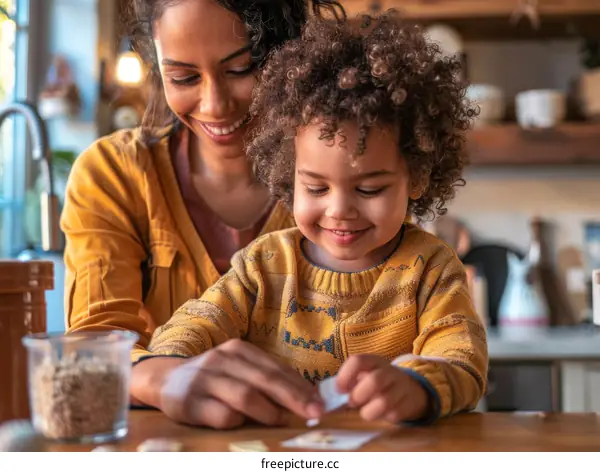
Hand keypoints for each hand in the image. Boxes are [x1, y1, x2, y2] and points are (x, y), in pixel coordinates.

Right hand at [133, 339, 322, 429]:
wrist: (166, 380)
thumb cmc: (213, 377)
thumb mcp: (238, 368)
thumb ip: (265, 378)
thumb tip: (305, 396)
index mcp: (238, 349)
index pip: (275, 367)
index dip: (300, 385)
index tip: (319, 401)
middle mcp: (221, 359)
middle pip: (264, 379)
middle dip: (293, 397)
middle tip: (314, 412)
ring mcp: (204, 380)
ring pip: (245, 396)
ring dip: (268, 411)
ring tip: (281, 420)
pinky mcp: (189, 402)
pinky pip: (222, 415)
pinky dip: (238, 421)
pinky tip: (241, 422)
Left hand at [335, 354, 431, 423]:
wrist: (409, 389)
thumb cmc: (376, 384)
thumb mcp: (363, 377)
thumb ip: (346, 385)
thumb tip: (325, 400)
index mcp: (373, 361)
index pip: (357, 361)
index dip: (345, 376)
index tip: (339, 390)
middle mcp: (388, 371)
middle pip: (374, 381)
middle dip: (359, 395)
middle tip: (352, 402)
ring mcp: (401, 387)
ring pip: (384, 402)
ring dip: (369, 411)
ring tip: (365, 411)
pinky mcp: (409, 403)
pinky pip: (393, 414)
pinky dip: (383, 418)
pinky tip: (380, 414)